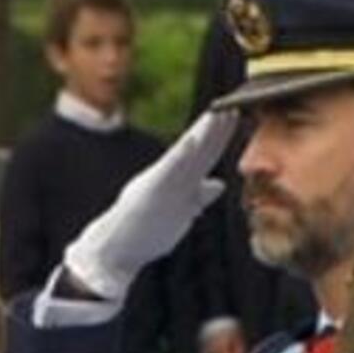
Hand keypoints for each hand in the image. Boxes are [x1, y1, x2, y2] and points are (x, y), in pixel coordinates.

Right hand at [63, 109, 237, 299]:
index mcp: (179, 180)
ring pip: (189, 154)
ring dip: (204, 133)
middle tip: (235, 103)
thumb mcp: (181, 211)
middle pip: (201, 148)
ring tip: (218, 113)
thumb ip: (199, 197)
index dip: (221, 135)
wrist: (115, 249)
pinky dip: (181, 154)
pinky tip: (192, 140)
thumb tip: (218, 184)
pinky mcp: (151, 191)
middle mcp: (172, 177)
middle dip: (218, 127)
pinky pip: (169, 171)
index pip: (205, 154)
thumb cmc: (144, 230)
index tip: (238, 113)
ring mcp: (162, 183)